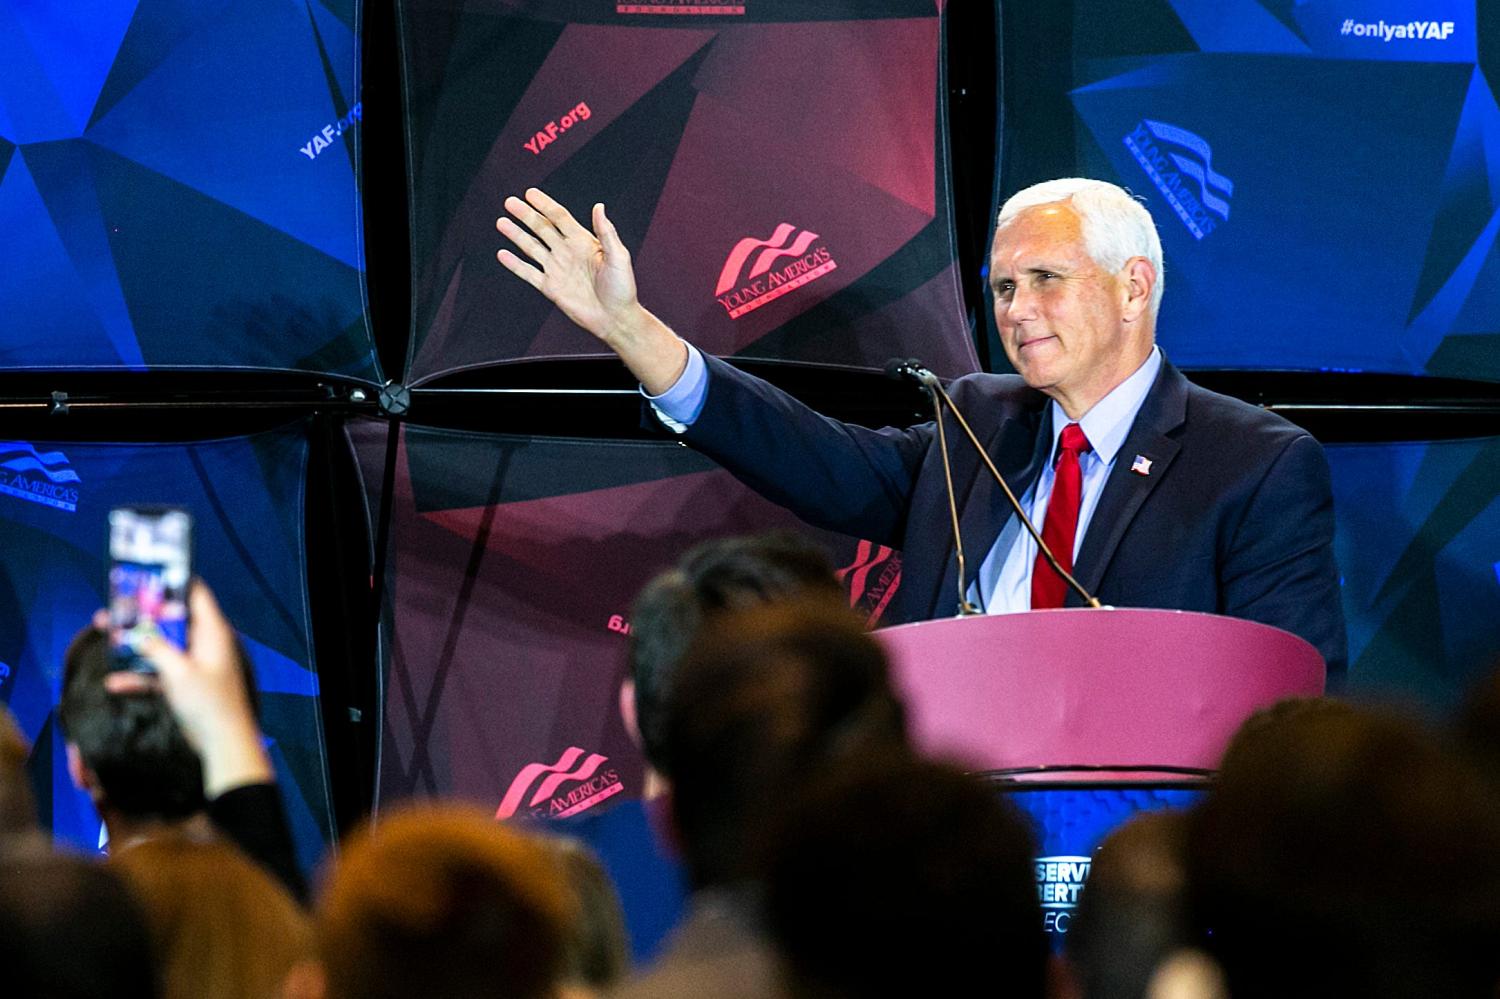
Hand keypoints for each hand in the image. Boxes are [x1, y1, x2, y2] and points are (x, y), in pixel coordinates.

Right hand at [103, 580, 273, 797]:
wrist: (222, 742)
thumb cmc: (208, 702)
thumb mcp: (178, 670)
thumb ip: (156, 648)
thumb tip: (137, 633)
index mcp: (213, 632)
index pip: (196, 595)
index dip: (174, 583)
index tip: (149, 574)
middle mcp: (205, 643)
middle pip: (172, 619)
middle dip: (144, 614)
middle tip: (117, 604)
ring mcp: (195, 664)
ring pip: (162, 646)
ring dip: (136, 643)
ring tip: (105, 630)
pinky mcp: (186, 684)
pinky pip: (159, 673)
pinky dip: (140, 676)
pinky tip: (114, 682)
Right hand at [496, 189, 638, 340]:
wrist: (615, 318)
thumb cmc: (622, 288)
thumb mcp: (619, 257)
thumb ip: (606, 232)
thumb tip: (599, 206)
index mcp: (582, 241)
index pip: (560, 217)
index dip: (545, 205)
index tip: (530, 193)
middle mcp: (566, 252)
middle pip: (541, 228)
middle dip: (526, 215)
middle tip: (510, 202)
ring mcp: (557, 269)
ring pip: (531, 247)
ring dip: (516, 235)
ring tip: (501, 222)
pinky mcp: (550, 287)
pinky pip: (528, 273)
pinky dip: (515, 264)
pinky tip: (502, 254)